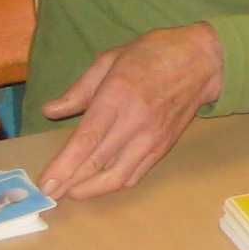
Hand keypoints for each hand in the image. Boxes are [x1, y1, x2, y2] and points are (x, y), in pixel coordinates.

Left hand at [37, 23, 223, 198]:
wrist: (202, 60)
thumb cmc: (153, 53)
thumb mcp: (109, 59)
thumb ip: (79, 89)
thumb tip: (50, 111)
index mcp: (117, 95)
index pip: (87, 140)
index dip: (64, 166)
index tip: (46, 184)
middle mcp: (135, 121)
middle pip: (98, 163)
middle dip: (69, 183)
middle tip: (50, 196)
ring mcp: (152, 137)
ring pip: (118, 177)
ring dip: (92, 190)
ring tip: (71, 193)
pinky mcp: (164, 146)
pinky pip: (136, 174)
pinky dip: (115, 184)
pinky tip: (100, 184)